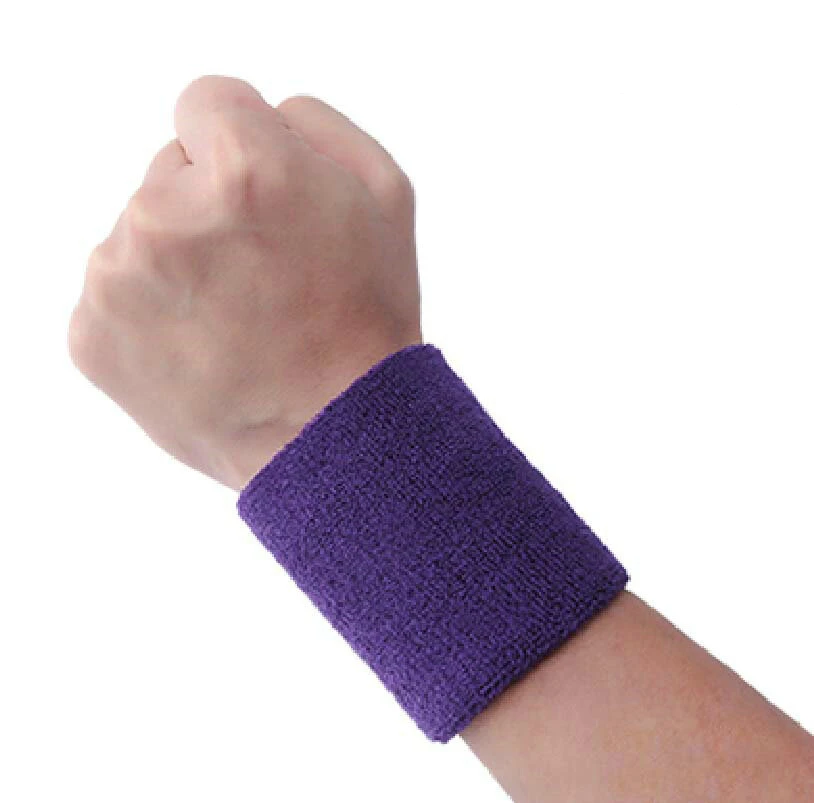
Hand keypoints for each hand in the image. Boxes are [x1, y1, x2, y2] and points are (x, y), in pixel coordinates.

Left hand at [68, 76, 420, 490]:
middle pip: (169, 170)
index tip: (266, 197)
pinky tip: (202, 348)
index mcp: (245, 171)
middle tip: (264, 276)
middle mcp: (166, 216)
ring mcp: (118, 280)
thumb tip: (255, 113)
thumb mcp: (387, 193)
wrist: (331, 436)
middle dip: (210, 207)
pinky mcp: (91, 335)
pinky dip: (152, 313)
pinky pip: (116, 292)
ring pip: (139, 234)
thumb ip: (311, 121)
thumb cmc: (365, 318)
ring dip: (179, 262)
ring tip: (235, 320)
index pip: (207, 101)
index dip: (246, 147)